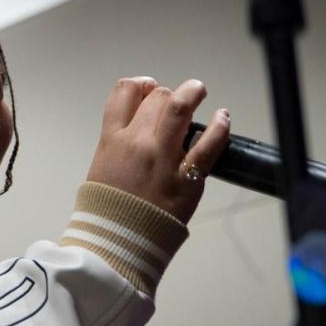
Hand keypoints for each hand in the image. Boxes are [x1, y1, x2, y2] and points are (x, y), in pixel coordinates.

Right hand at [85, 77, 230, 223]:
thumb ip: (119, 143)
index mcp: (112, 139)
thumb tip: (139, 128)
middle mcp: (137, 142)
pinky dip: (220, 125)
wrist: (115, 240)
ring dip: (193, 93)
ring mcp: (163, 158)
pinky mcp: (187, 177)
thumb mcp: (102, 165)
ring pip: (180, 108)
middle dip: (168, 96)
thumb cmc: (107, 208)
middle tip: (177, 103)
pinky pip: (209, 144)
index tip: (149, 89)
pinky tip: (223, 117)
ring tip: (199, 91)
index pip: (126, 92)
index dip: (141, 85)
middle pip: (157, 98)